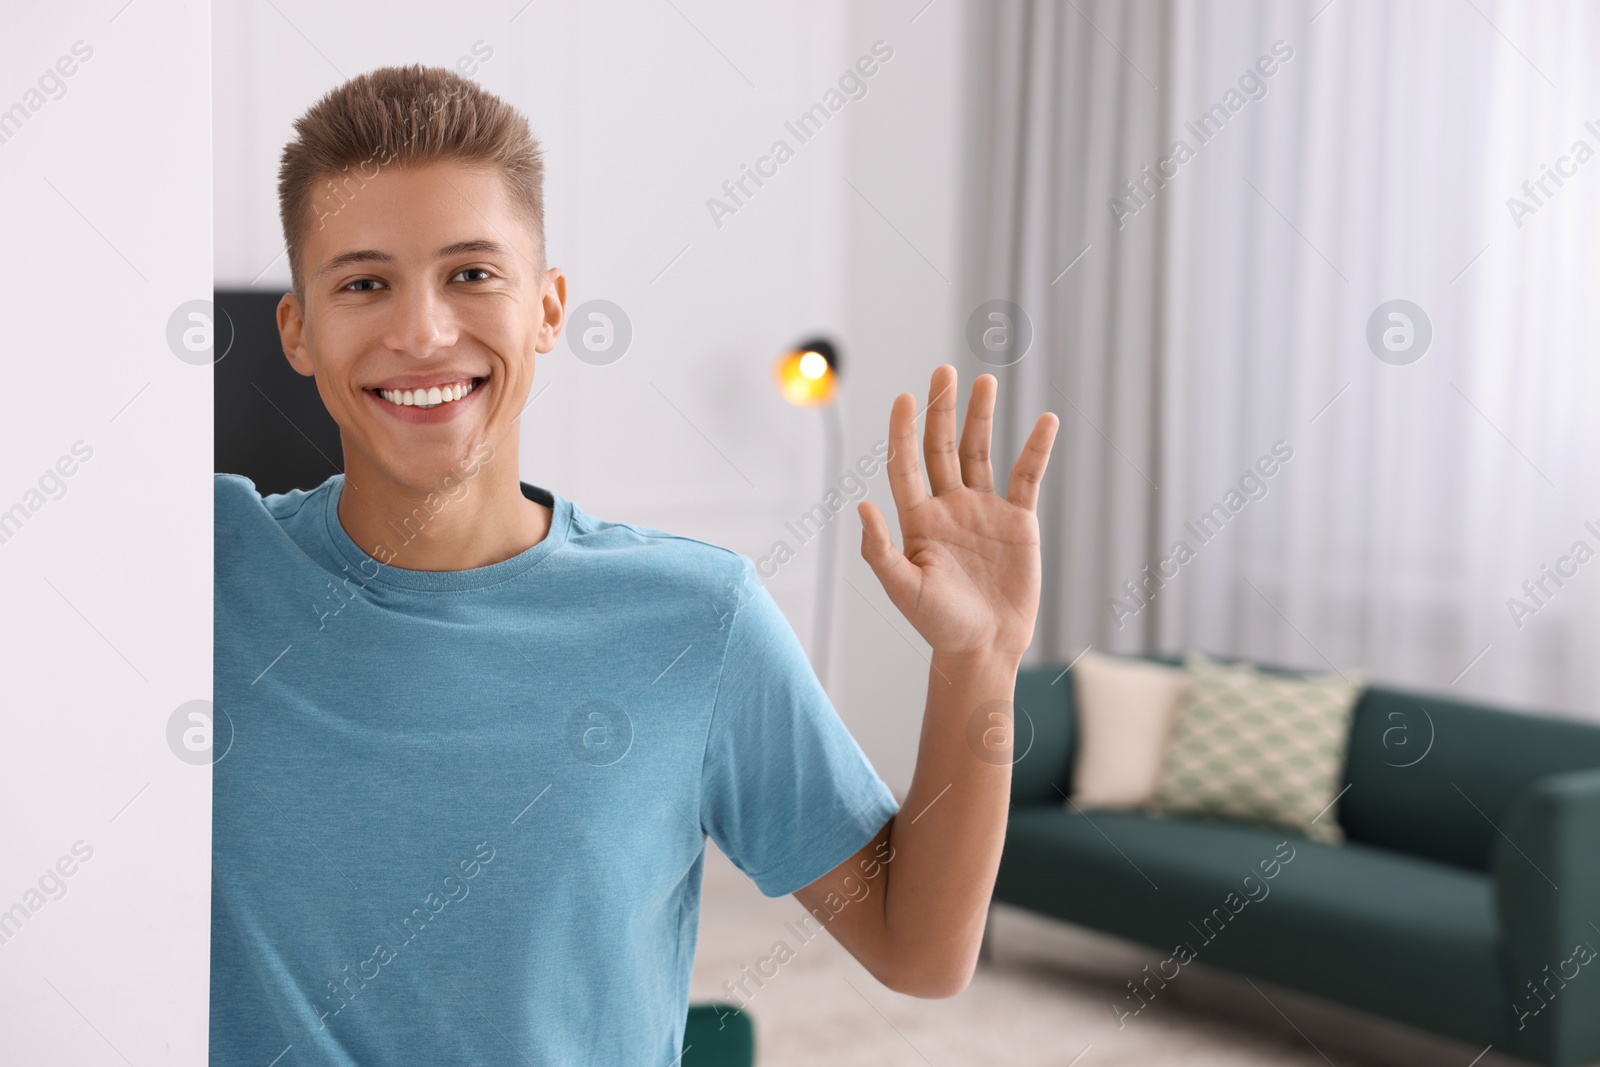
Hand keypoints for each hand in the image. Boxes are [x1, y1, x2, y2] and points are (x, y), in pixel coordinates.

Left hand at [858, 365, 1059, 658]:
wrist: (985, 647)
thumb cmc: (939, 624)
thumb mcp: (903, 589)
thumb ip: (880, 549)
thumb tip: (860, 506)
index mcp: (917, 519)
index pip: (907, 464)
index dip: (904, 431)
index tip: (904, 397)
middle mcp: (949, 507)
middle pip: (942, 447)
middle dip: (943, 409)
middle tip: (944, 370)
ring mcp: (984, 510)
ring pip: (980, 452)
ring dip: (981, 417)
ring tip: (985, 382)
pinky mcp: (1018, 521)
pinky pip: (1026, 476)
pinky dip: (1035, 448)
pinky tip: (1044, 420)